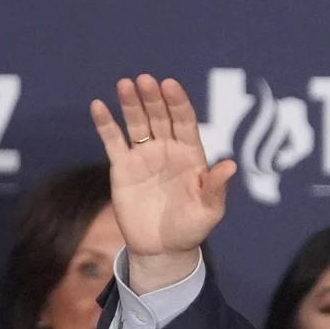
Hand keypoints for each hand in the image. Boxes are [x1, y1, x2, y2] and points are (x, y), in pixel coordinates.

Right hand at [90, 74, 235, 290]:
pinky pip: (113, 141)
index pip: (185, 122)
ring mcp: (144, 156)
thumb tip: (231, 165)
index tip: (170, 85)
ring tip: (125, 84)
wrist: (163, 248)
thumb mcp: (209, 211)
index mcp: (191, 155)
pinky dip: (105, 124)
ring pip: (137, 123)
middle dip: (154, 99)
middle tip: (146, 80)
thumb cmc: (191, 228)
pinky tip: (98, 106)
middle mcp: (167, 150)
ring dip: (131, 104)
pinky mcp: (122, 166)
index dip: (178, 103)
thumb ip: (217, 187)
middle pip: (160, 117)